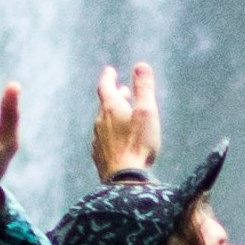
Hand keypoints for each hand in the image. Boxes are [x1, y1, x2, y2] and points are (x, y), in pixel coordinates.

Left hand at [92, 63, 161, 181]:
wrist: (125, 179)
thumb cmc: (138, 144)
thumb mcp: (147, 112)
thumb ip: (144, 88)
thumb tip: (141, 65)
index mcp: (111, 108)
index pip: (105, 86)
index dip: (108, 77)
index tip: (110, 71)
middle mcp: (100, 121)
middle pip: (105, 104)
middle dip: (114, 96)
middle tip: (122, 91)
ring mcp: (98, 139)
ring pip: (104, 122)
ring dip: (113, 116)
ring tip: (122, 116)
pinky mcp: (100, 156)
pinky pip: (104, 139)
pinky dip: (111, 134)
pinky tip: (117, 141)